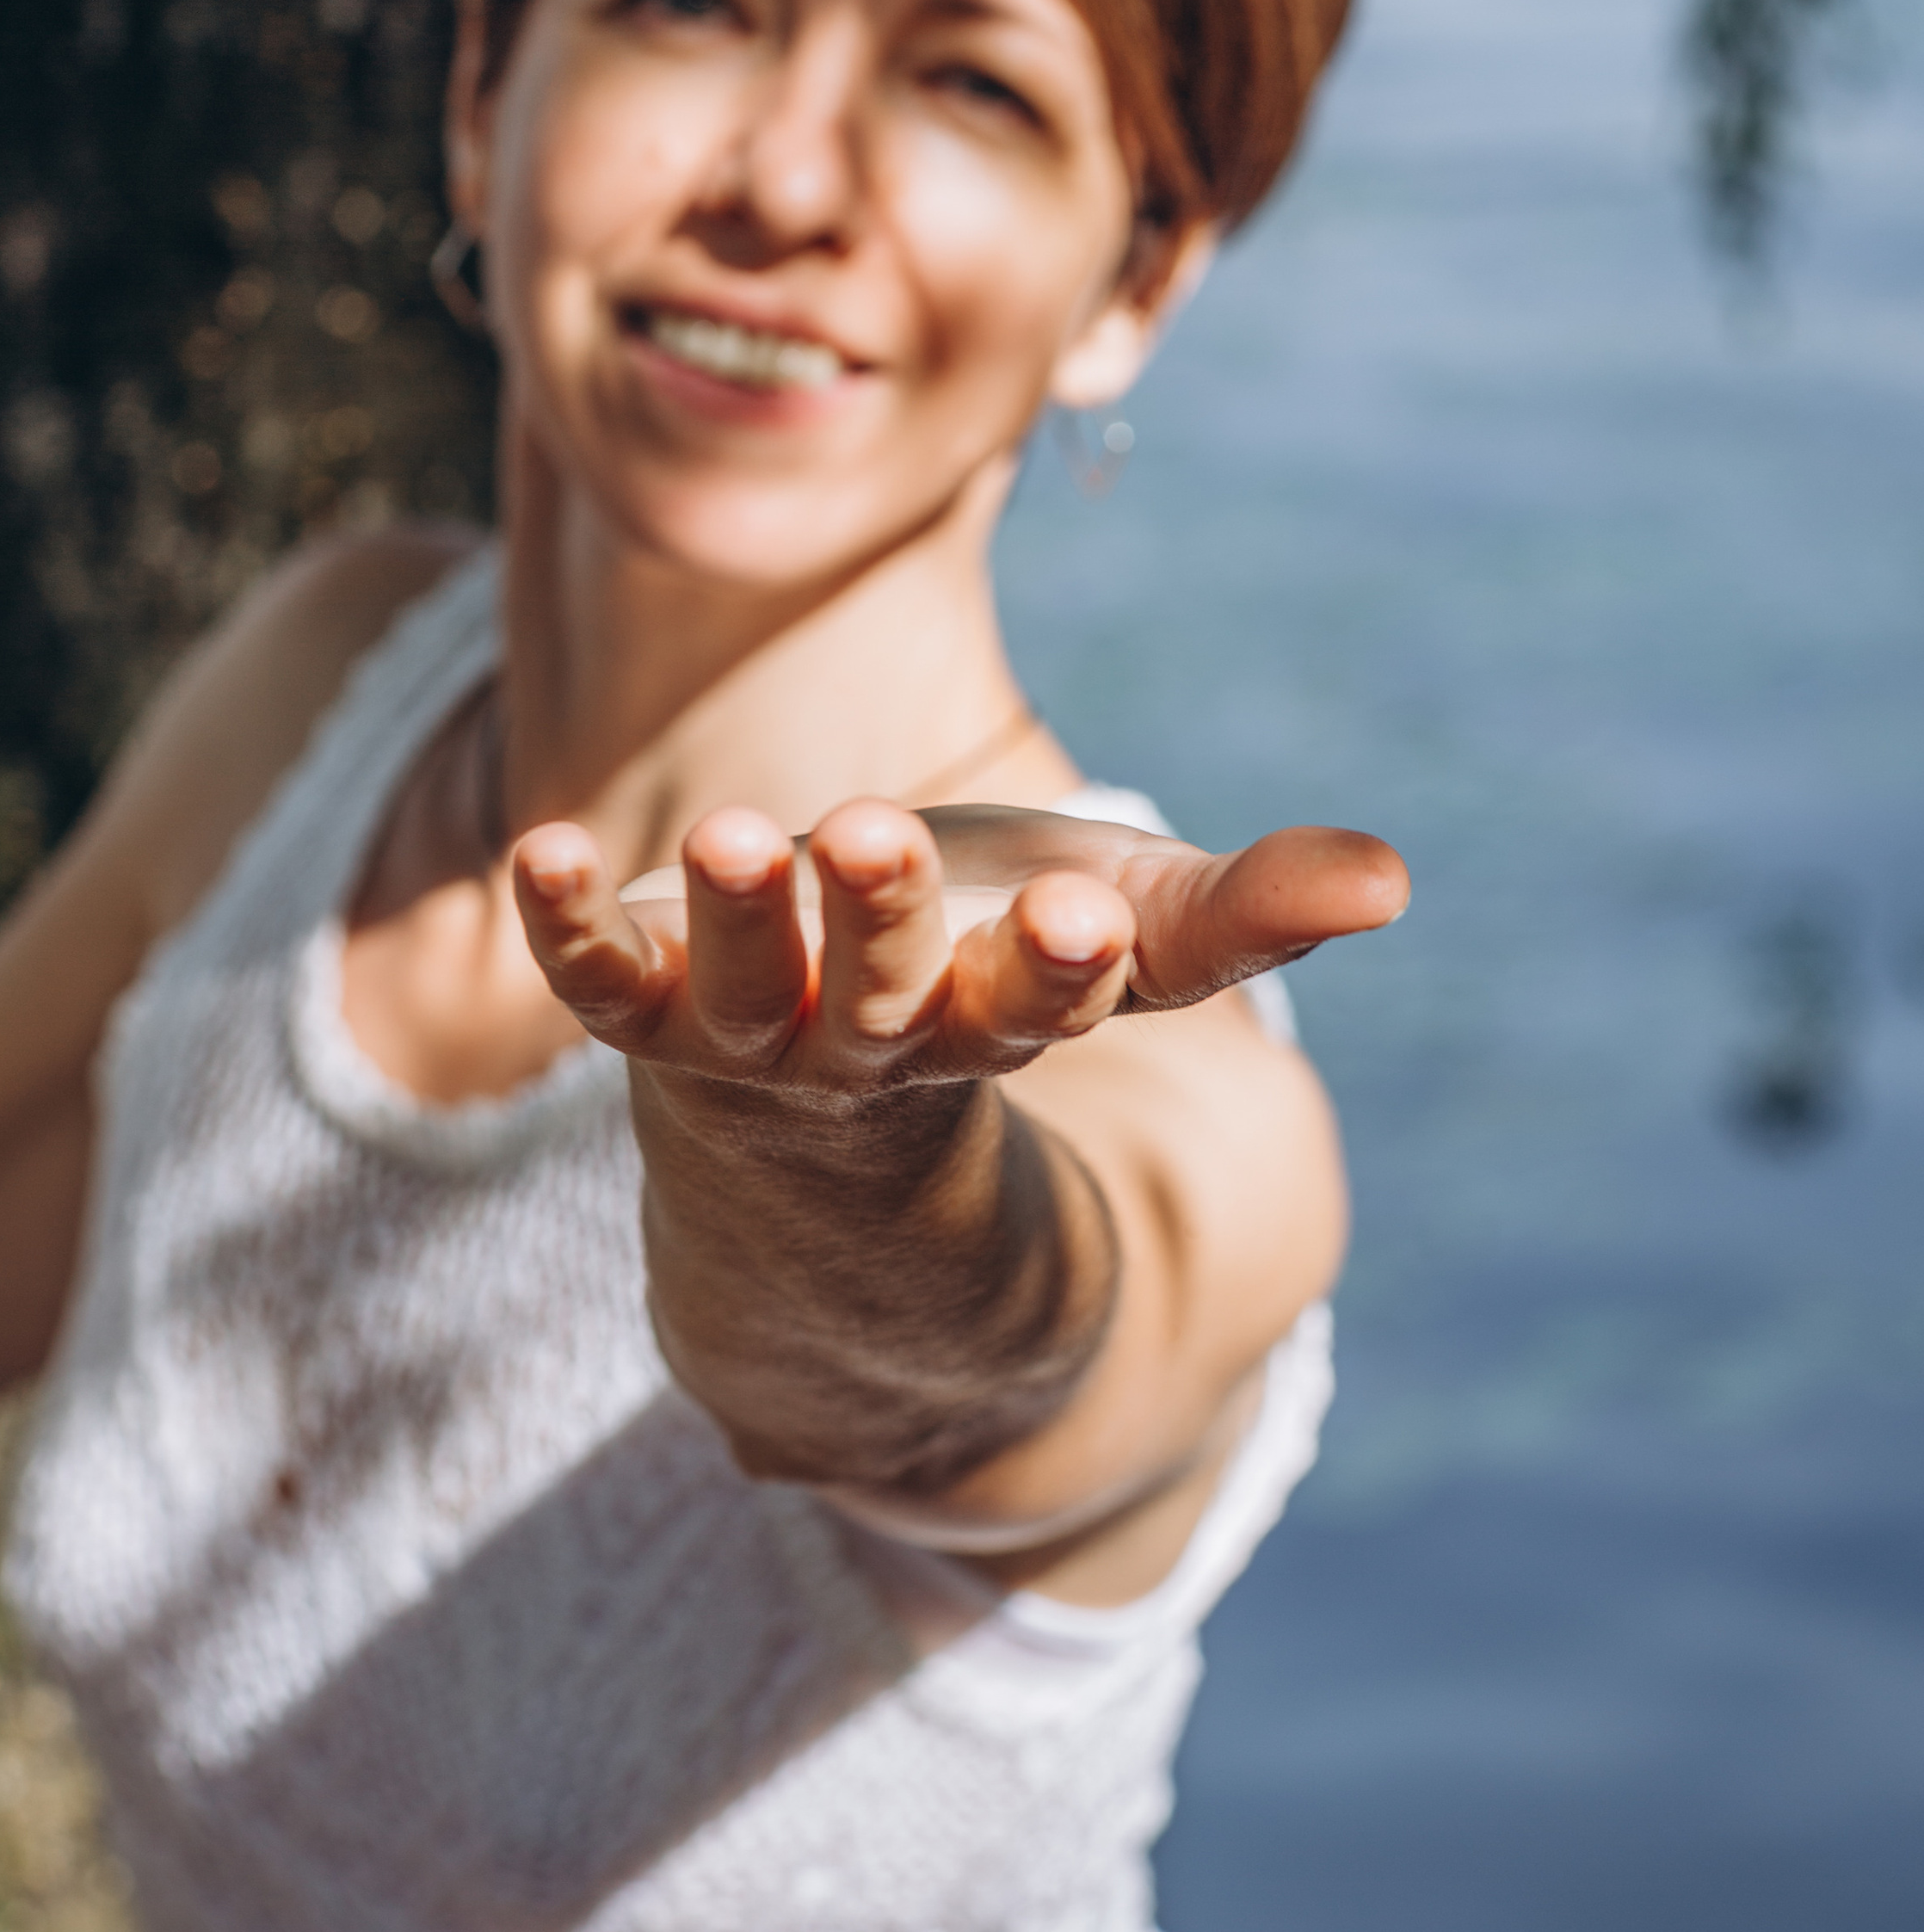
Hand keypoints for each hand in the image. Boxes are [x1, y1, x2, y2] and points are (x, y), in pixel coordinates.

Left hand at [511, 800, 1406, 1101]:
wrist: (828, 1099)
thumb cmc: (998, 972)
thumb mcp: (1129, 934)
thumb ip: (1249, 910)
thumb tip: (1393, 880)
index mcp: (1004, 1022)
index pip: (1043, 1005)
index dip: (1059, 967)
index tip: (1082, 917)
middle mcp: (877, 1045)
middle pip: (887, 1000)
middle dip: (884, 924)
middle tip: (875, 832)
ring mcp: (753, 1039)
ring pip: (746, 996)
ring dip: (738, 918)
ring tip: (730, 832)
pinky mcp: (651, 1011)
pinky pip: (598, 988)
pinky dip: (567, 929)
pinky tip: (537, 852)